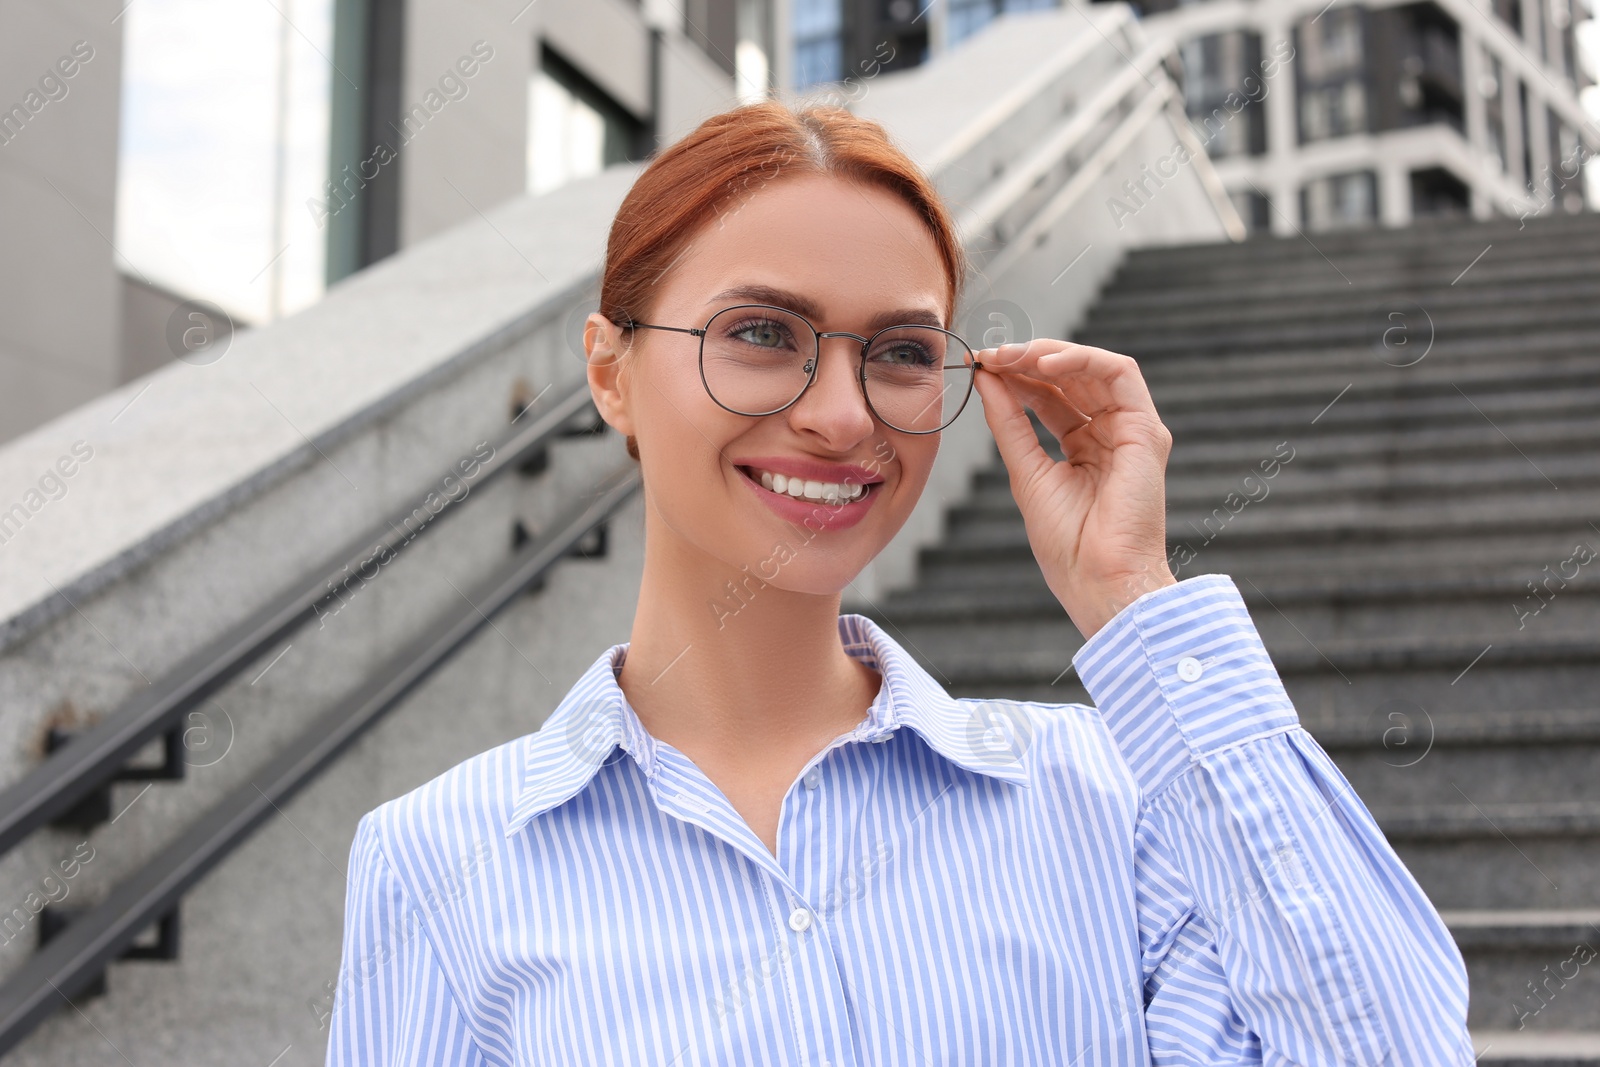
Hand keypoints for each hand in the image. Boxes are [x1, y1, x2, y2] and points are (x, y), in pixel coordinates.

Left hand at [971, 339, 1176, 640]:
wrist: (1099, 580)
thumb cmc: (1067, 544)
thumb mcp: (1026, 471)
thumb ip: (1009, 423)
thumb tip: (987, 379)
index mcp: (1084, 449)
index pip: (1050, 397)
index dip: (1016, 376)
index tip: (979, 366)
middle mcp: (1110, 435)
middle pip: (1070, 379)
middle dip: (1027, 360)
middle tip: (990, 355)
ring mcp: (1130, 431)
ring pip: (1094, 368)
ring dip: (1049, 354)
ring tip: (1010, 356)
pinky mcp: (1146, 430)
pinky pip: (1119, 373)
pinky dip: (1081, 360)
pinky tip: (1043, 364)